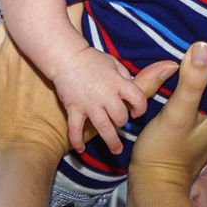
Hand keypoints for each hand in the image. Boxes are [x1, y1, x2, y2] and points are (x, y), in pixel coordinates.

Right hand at [0, 20, 174, 158]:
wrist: (65, 56)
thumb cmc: (91, 59)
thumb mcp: (113, 63)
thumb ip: (126, 77)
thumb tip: (136, 87)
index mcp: (117, 82)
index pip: (138, 98)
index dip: (140, 108)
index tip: (137, 113)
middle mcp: (105, 94)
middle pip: (121, 117)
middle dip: (123, 123)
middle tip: (121, 125)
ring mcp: (88, 103)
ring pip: (103, 128)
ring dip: (111, 142)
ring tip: (116, 150)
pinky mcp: (73, 108)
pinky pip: (75, 129)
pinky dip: (77, 142)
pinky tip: (81, 150)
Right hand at [129, 42, 206, 196]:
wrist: (153, 191)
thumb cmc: (164, 153)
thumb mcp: (178, 112)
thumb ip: (193, 81)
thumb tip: (204, 46)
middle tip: (200, 39)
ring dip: (206, 78)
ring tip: (191, 55)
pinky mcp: (198, 137)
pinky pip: (204, 105)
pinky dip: (197, 92)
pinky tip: (183, 84)